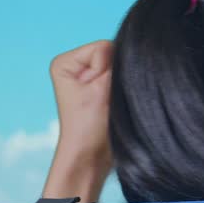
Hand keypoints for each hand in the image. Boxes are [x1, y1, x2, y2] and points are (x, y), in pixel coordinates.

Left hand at [49, 39, 113, 163]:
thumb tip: (138, 44)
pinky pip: (123, 79)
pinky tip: (115, 106)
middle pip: (113, 56)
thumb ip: (118, 62)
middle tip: (106, 101)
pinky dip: (124, 92)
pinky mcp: (102, 89)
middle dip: (116, 77)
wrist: (91, 158)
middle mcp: (75, 66)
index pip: (104, 47)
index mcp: (65, 62)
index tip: (99, 95)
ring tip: (110, 106)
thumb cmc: (89, 127)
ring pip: (121, 68)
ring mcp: (89, 78)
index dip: (109, 71)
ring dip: (122, 85)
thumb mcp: (102, 88)